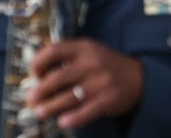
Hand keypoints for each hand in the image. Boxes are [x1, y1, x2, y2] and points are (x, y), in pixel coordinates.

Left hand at [28, 38, 143, 128]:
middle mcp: (92, 62)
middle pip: (58, 77)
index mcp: (85, 48)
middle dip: (41, 90)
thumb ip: (68, 58)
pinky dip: (73, 118)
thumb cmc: (107, 66)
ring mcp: (101, 81)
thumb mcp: (90, 53)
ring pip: (69, 96)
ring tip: (40, 112)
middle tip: (32, 98)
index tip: (34, 73)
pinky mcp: (108, 98)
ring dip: (51, 107)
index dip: (39, 62)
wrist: (139, 77)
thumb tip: (39, 73)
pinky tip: (63, 122)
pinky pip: (86, 111)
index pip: (54, 50)